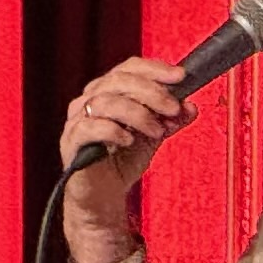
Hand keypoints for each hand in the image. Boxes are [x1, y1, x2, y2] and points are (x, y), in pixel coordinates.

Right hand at [53, 57, 196, 261]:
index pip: (130, 67)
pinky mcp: (71, 142)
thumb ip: (172, 120)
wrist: (105, 194)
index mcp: (109, 90)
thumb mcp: (155, 135)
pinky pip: (89, 127)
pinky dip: (113, 131)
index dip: (156, 69)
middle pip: (119, 80)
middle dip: (152, 93)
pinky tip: (129, 141)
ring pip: (106, 101)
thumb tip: (191, 106)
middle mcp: (89, 98)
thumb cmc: (124, 160)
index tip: (181, 77)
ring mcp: (77, 119)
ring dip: (138, 114)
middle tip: (173, 109)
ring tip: (156, 131)